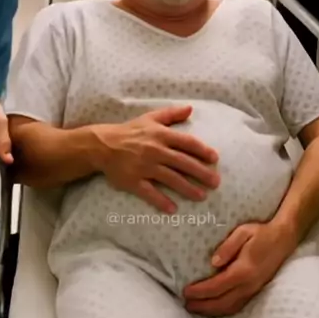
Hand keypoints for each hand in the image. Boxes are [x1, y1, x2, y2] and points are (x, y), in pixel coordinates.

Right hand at [95, 105, 219, 212]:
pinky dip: (161, 201)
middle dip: (201, 173)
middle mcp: (155, 150)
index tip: (214, 159)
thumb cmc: (130, 131)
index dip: (202, 150)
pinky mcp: (133, 180)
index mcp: (160, 135)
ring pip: (170, 179)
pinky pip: (149, 192)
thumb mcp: (151, 118)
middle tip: (216, 182)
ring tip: (202, 196)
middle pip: (183, 163)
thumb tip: (190, 108)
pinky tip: (172, 209)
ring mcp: (144, 167)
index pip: (186, 143)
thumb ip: (171, 114)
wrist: (103, 144)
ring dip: (187, 188)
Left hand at [183, 221, 292, 315]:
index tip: (185, 292)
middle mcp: (248, 284)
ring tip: (196, 309)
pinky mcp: (256, 290)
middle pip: (222, 302)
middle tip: (186, 305)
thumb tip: (213, 262)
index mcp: (243, 270)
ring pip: (230, 307)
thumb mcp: (243, 232)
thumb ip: (228, 246)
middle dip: (203, 305)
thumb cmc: (261, 233)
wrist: (284, 239)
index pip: (217, 286)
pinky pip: (238, 306)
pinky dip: (224, 310)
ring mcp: (253, 290)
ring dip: (212, 311)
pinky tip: (215, 308)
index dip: (200, 291)